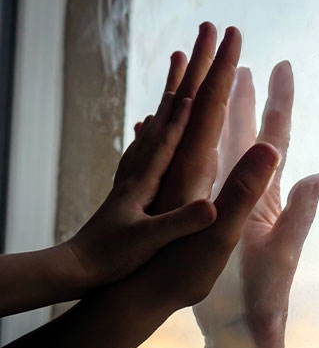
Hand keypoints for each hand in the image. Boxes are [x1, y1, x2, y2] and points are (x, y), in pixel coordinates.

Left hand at [65, 92, 215, 287]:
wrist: (76, 270)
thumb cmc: (111, 258)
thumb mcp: (150, 241)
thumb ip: (180, 223)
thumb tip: (213, 205)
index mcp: (143, 184)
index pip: (166, 144)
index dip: (180, 119)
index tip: (194, 93)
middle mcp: (135, 178)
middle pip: (156, 132)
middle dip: (170, 104)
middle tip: (180, 77)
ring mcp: (128, 186)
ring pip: (146, 143)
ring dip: (159, 119)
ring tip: (167, 100)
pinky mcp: (125, 197)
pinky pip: (138, 159)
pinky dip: (146, 143)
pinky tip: (144, 140)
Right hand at [191, 62, 318, 347]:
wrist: (237, 328)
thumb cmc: (263, 294)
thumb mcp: (283, 253)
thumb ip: (300, 214)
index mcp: (268, 194)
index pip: (276, 137)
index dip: (278, 101)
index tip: (281, 66)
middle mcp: (248, 193)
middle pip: (245, 136)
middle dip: (244, 101)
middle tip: (241, 68)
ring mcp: (224, 205)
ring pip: (216, 154)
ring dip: (212, 122)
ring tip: (206, 95)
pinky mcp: (204, 221)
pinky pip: (189, 180)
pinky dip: (180, 158)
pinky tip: (169, 144)